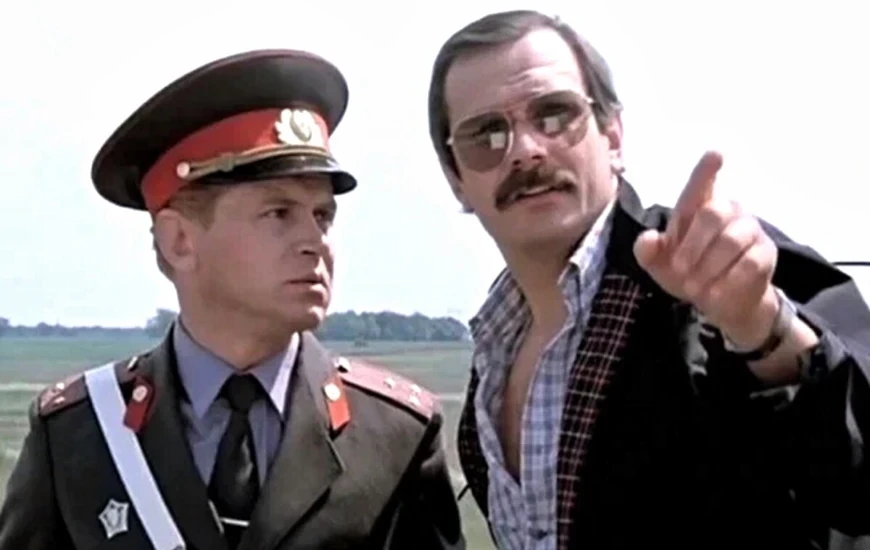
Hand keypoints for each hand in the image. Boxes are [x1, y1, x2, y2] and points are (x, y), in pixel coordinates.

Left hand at [633, 151, 779, 348]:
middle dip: (693, 244)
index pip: (702, 184)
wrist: (721, 303)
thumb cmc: (688, 273)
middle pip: (713, 213)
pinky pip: (749, 263)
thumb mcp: (660, 266)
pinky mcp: (765, 254)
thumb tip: (647, 239)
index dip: (706, 170)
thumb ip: (647, 251)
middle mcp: (727, 211)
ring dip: (708, 266)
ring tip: (694, 288)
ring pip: (732, 240)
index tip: (715, 154)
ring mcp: (750, 230)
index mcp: (698, 208)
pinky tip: (714, 294)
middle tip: (679, 269)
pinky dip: (728, 281)